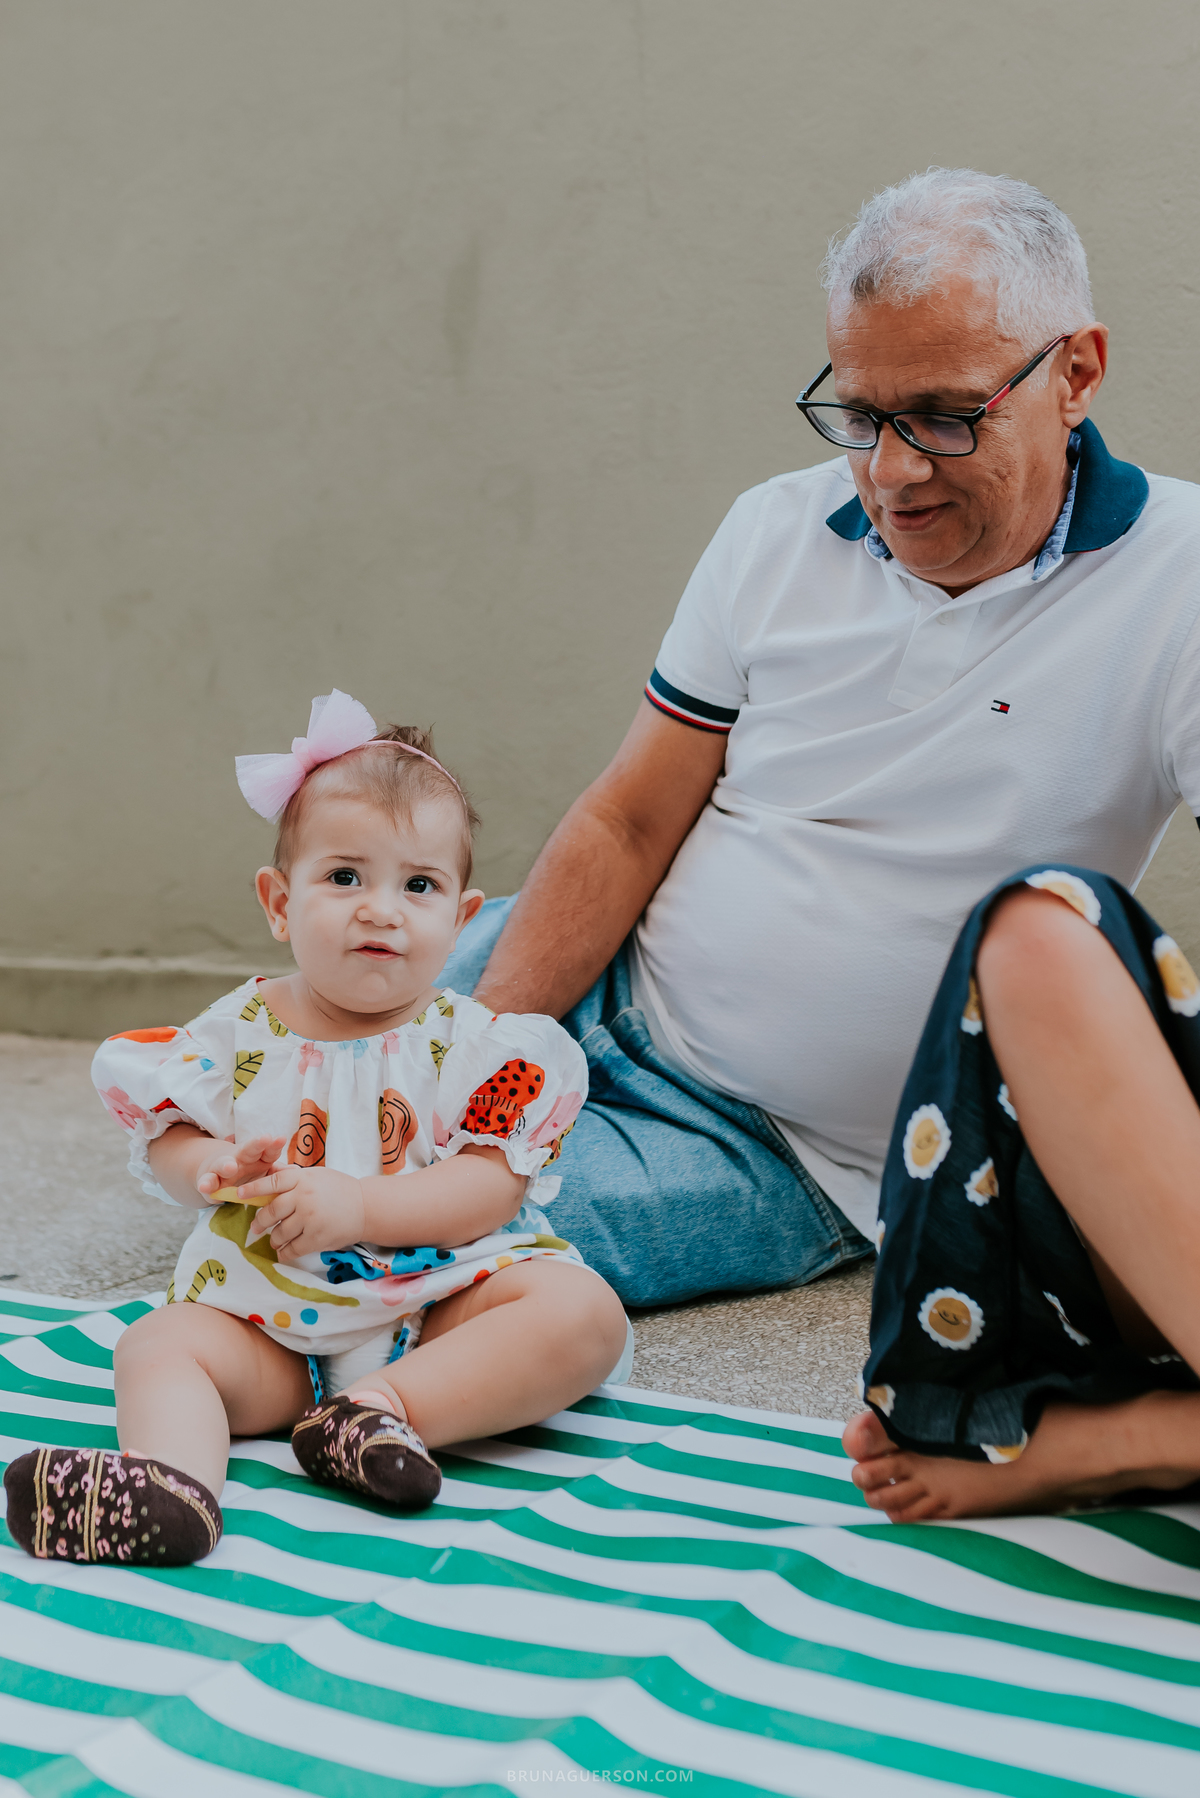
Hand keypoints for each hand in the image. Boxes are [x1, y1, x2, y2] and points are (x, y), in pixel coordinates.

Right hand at [196, 1135, 285, 1201]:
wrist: (217, 1174)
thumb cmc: (246, 1172)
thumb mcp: (262, 1171)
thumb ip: (277, 1172)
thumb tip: (297, 1171)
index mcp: (257, 1157)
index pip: (268, 1150)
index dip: (274, 1145)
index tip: (281, 1139)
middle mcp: (240, 1159)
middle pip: (248, 1149)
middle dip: (256, 1144)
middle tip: (265, 1139)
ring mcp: (223, 1169)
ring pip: (225, 1164)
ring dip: (227, 1165)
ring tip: (230, 1167)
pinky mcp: (209, 1180)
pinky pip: (208, 1181)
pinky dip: (206, 1184)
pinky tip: (204, 1186)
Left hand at [237, 1164, 366, 1262]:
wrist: (366, 1207)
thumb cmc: (339, 1189)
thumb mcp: (317, 1175)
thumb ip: (294, 1177)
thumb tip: (270, 1173)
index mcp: (303, 1179)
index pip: (272, 1182)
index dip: (253, 1189)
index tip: (239, 1195)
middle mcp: (304, 1197)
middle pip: (271, 1211)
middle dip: (260, 1222)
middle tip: (256, 1227)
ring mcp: (309, 1219)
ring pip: (280, 1232)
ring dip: (274, 1238)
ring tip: (274, 1240)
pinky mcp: (316, 1238)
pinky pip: (292, 1249)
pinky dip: (285, 1252)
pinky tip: (283, 1252)